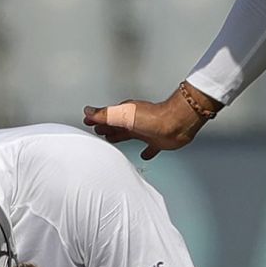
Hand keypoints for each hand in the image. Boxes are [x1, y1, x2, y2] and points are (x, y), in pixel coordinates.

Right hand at [82, 83, 217, 160]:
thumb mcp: (124, 115)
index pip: (107, 116)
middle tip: (97, 130)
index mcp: (126, 114)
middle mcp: (135, 121)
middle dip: (106, 127)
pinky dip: (146, 152)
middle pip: (117, 126)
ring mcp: (146, 131)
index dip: (97, 119)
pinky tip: (144, 156)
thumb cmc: (154, 118)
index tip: (88, 121)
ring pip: (129, 135)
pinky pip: (149, 148)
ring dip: (120, 137)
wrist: (177, 124)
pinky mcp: (157, 141)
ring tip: (111, 140)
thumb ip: (105, 114)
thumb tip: (88, 111)